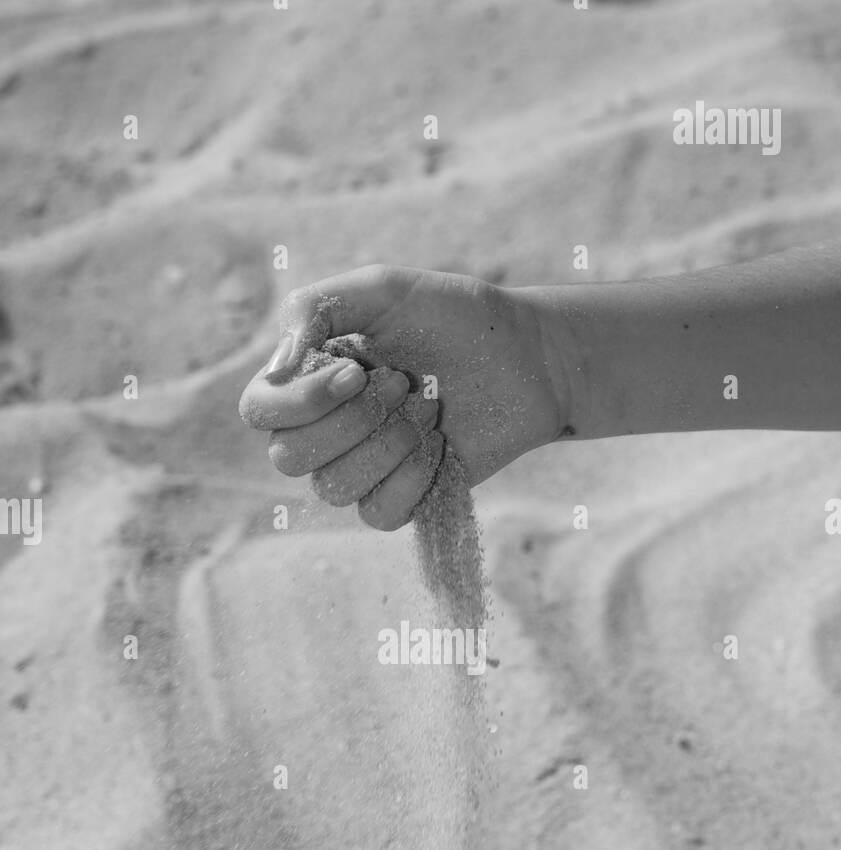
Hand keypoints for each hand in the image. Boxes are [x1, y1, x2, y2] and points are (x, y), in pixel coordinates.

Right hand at [238, 264, 568, 529]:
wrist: (527, 357)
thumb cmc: (453, 316)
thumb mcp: (382, 289)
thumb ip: (315, 310)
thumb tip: (275, 371)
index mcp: (307, 377)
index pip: (259, 411)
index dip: (301, 402)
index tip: (356, 371)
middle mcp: (323, 428)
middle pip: (289, 457)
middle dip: (355, 419)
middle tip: (403, 382)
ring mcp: (360, 469)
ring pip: (335, 489)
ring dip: (390, 444)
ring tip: (429, 407)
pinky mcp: (400, 500)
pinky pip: (377, 515)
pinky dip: (413, 478)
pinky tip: (440, 445)